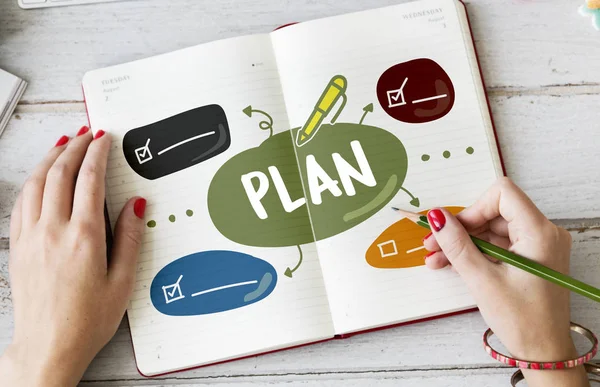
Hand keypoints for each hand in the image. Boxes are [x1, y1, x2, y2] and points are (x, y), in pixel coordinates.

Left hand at [0, 127, 145, 386]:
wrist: (47, 346)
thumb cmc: (86, 320)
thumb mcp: (123, 282)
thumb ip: (131, 238)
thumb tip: (135, 205)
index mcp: (84, 237)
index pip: (89, 179)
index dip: (97, 153)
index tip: (103, 138)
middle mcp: (53, 231)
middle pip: (60, 173)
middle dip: (74, 147)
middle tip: (86, 133)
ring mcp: (31, 237)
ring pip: (36, 183)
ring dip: (51, 158)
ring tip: (63, 144)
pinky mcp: (19, 247)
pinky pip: (22, 202)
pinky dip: (32, 181)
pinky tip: (39, 177)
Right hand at [423, 177, 588, 385]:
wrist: (543, 352)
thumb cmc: (523, 320)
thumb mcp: (482, 280)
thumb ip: (457, 245)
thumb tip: (437, 218)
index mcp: (539, 233)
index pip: (502, 194)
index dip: (473, 208)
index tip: (452, 229)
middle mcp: (543, 233)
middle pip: (494, 213)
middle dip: (462, 228)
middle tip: (433, 244)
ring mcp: (538, 246)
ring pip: (493, 230)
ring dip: (464, 242)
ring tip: (437, 258)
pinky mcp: (531, 257)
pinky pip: (499, 245)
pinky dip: (476, 252)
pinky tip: (452, 263)